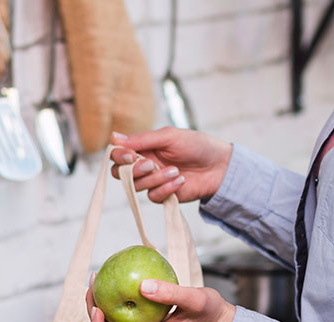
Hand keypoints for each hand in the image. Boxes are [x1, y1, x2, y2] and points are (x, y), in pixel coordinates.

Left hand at [86, 273, 236, 321]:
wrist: (220, 317)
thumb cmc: (210, 311)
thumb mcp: (194, 300)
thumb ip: (170, 293)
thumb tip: (143, 285)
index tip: (96, 306)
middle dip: (94, 305)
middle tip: (92, 280)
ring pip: (115, 314)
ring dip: (102, 297)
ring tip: (97, 275)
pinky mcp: (147, 315)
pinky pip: (126, 304)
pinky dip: (117, 290)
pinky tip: (115, 272)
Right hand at [109, 127, 232, 203]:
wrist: (219, 166)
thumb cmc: (197, 146)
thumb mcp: (169, 137)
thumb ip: (142, 139)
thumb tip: (114, 137)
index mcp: (144, 147)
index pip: (118, 153)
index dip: (118, 156)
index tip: (129, 155)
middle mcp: (145, 164)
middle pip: (120, 173)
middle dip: (133, 170)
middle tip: (151, 164)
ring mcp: (153, 181)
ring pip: (137, 186)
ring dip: (156, 178)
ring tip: (175, 170)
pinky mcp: (163, 195)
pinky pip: (153, 196)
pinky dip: (166, 188)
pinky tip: (180, 180)